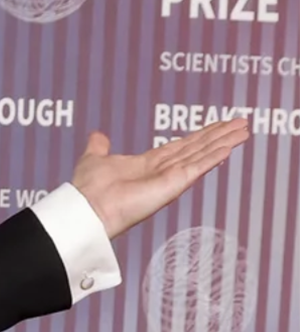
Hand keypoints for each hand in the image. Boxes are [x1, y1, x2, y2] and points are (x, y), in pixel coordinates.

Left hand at [70, 118, 250, 238]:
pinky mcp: (174, 184)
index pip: (179, 146)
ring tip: (243, 130)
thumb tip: (98, 135)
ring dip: (223, 142)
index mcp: (147, 165)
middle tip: (239, 123)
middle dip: (217, 135)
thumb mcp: (94, 159)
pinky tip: (229, 147)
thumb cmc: (87, 189)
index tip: (215, 125)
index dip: (198, 136)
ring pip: (202, 154)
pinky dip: (214, 156)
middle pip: (196, 148)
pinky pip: (198, 166)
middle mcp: (162, 171)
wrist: (88, 208)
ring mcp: (170, 178)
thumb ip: (99, 147)